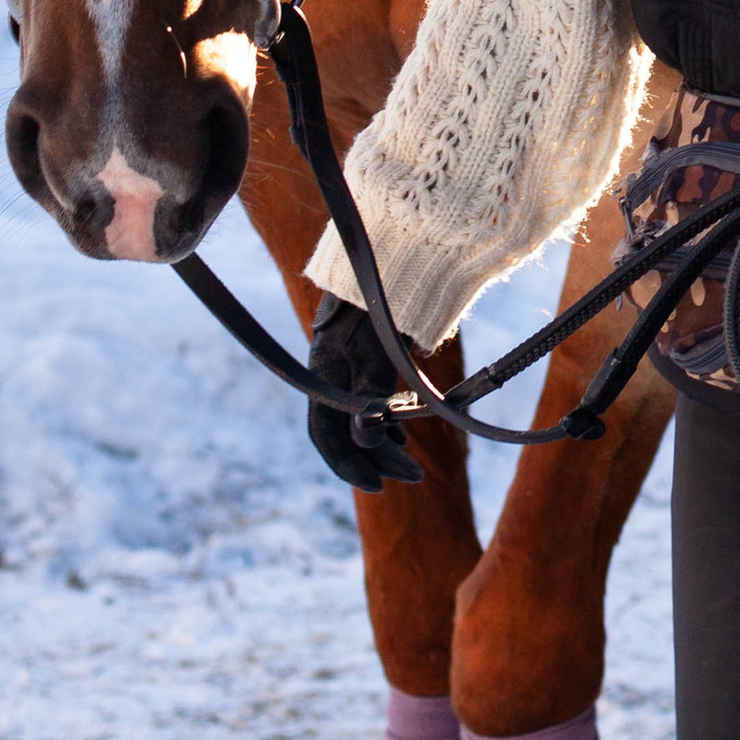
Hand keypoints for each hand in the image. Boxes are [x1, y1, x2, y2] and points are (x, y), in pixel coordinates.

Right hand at [305, 292, 425, 490]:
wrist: (396, 253)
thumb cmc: (382, 297)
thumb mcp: (376, 344)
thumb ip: (370, 390)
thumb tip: (367, 439)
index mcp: (324, 374)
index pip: (326, 434)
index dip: (348, 464)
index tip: (377, 486)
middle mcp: (332, 375)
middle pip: (348, 432)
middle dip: (379, 459)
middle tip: (415, 477)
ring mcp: (349, 367)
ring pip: (362, 419)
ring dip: (387, 444)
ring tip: (412, 465)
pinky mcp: (370, 358)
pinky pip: (371, 402)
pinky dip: (387, 423)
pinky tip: (404, 434)